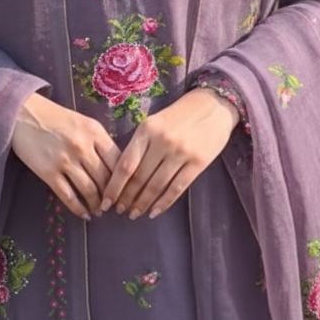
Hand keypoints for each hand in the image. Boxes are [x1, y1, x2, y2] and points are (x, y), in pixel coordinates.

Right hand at [11, 92, 120, 219]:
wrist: (24, 114)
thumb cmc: (56, 118)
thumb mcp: (84, 123)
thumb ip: (99, 141)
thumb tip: (116, 167)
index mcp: (95, 132)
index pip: (118, 162)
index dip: (124, 180)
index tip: (126, 191)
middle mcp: (83, 147)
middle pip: (105, 179)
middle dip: (112, 196)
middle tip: (114, 206)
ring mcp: (65, 161)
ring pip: (89, 190)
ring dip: (97, 205)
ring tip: (99, 211)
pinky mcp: (49, 172)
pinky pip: (68, 196)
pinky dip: (79, 209)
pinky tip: (84, 214)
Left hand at [100, 87, 238, 219]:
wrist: (213, 105)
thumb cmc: (179, 115)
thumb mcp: (154, 122)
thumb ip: (140, 144)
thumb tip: (122, 174)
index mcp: (146, 130)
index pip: (125, 165)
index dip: (114, 187)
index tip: (105, 202)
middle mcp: (162, 141)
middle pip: (139, 178)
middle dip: (127, 198)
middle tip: (119, 211)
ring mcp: (180, 152)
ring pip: (156, 185)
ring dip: (143, 203)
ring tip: (134, 214)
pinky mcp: (198, 162)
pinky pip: (177, 187)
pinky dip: (164, 202)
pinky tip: (155, 212)